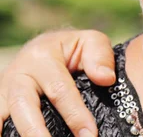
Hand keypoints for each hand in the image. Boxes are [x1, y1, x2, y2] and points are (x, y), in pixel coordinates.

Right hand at [0, 29, 115, 136]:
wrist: (42, 46)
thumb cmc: (72, 48)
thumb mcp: (90, 42)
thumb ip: (100, 56)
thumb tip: (106, 79)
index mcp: (42, 57)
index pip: (59, 89)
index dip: (75, 114)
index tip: (89, 135)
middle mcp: (18, 74)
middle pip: (23, 106)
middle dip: (37, 132)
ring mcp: (4, 89)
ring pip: (3, 116)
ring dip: (19, 134)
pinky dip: (4, 131)